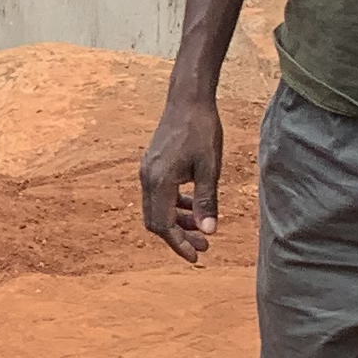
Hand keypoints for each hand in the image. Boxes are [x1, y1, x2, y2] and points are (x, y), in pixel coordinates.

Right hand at [141, 85, 222, 261]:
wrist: (187, 100)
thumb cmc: (201, 130)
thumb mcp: (209, 168)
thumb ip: (206, 201)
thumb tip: (209, 232)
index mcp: (159, 181)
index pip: (163, 225)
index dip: (178, 244)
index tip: (196, 257)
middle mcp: (147, 178)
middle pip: (155, 221)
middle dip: (178, 237)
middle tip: (203, 246)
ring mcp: (147, 171)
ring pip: (156, 208)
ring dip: (177, 221)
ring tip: (202, 228)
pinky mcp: (151, 165)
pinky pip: (158, 195)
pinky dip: (174, 205)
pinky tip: (193, 205)